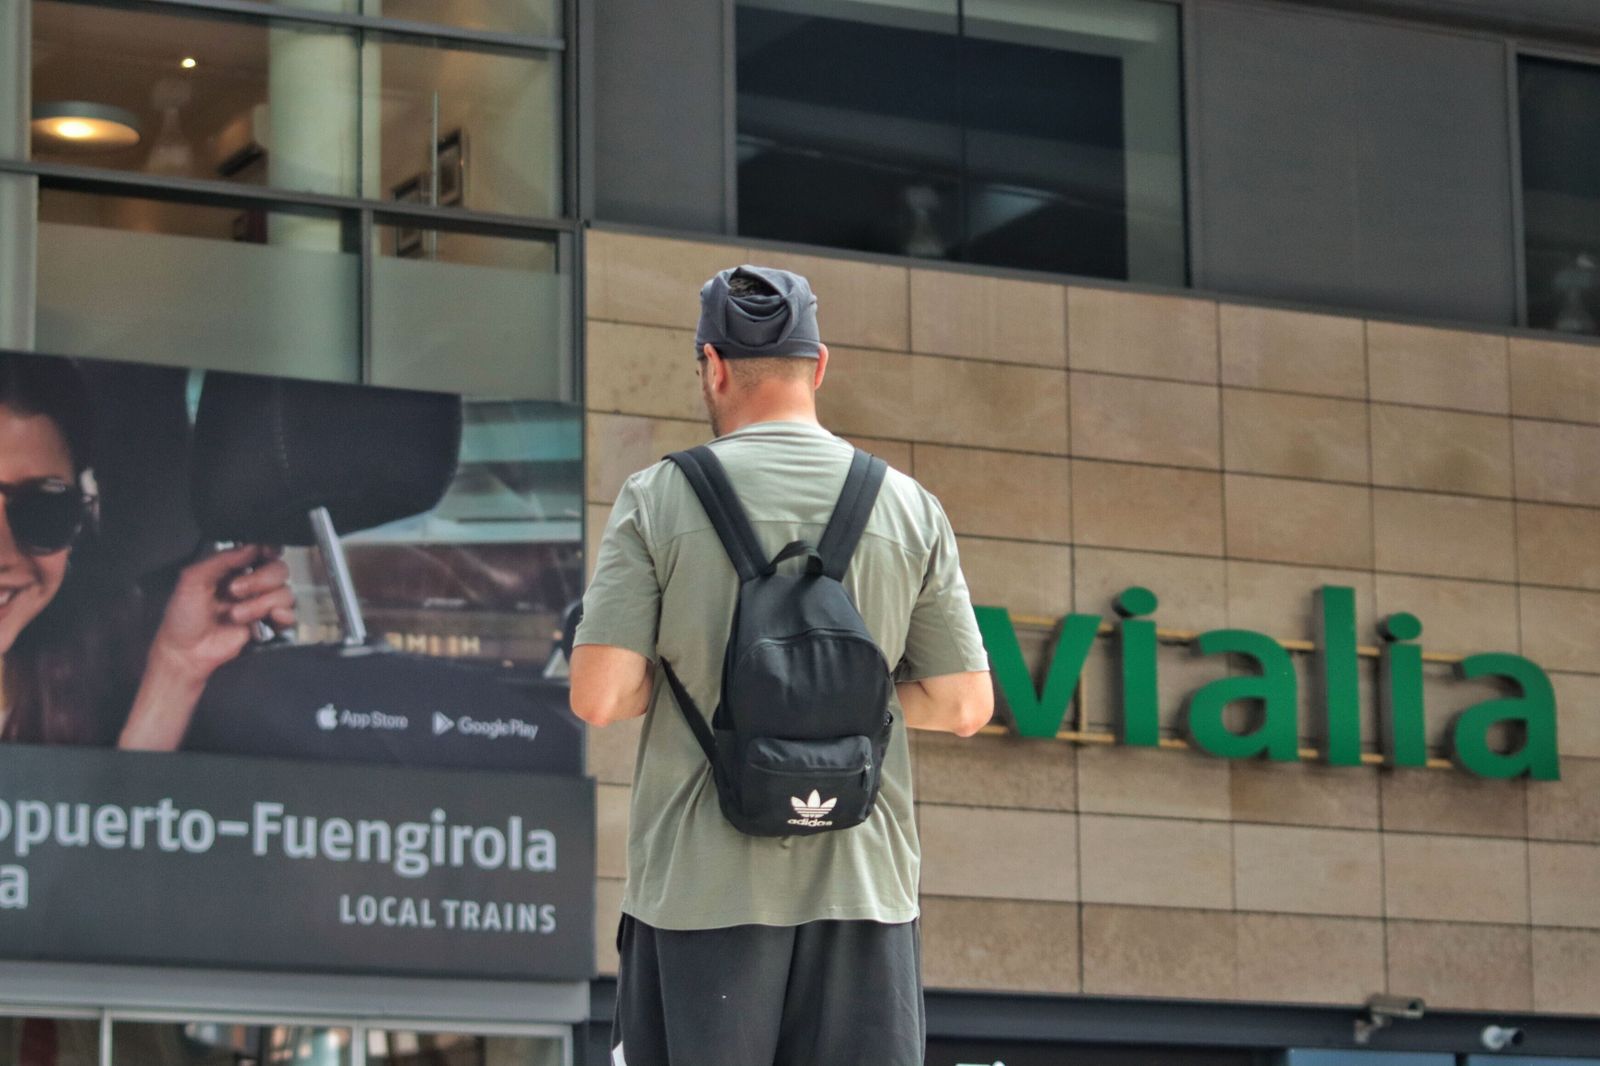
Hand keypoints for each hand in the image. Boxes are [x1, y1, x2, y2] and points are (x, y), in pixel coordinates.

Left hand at [119, 544, 294, 750]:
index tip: (266, 553)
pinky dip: (283, 615)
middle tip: (235, 591)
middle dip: (259, 580)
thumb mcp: (192, 580)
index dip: (268, 550)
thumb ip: (221, 559)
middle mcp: (249, 584)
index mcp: (231, 569)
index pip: (260, 551)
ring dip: (260, 604)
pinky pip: (290, 614)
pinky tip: (270, 617)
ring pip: (284, 592)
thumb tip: (249, 547)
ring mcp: (259, 604)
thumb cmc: (183, 619)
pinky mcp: (267, 624)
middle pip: (278, 569)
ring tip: (237, 615)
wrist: (186, 652)